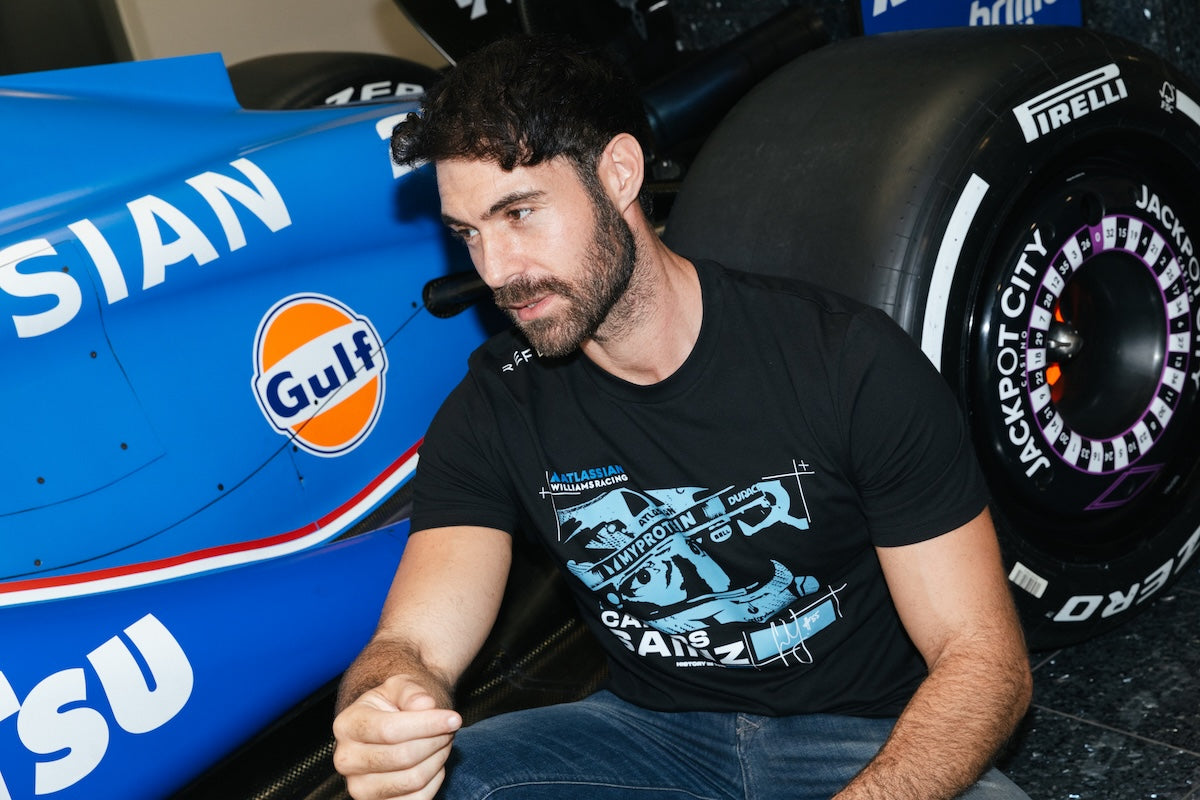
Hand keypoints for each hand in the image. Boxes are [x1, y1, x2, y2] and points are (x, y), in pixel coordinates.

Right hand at [332, 674, 462, 799]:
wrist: (391, 725)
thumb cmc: (396, 704)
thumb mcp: (401, 686)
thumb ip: (411, 692)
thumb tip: (425, 705)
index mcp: (347, 725)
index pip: (389, 730)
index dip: (427, 725)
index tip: (454, 718)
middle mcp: (346, 760)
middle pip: (402, 757)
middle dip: (435, 741)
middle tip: (450, 729)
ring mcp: (359, 787)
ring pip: (412, 780)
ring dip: (438, 760)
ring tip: (443, 742)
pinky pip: (417, 799)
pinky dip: (435, 780)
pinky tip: (435, 762)